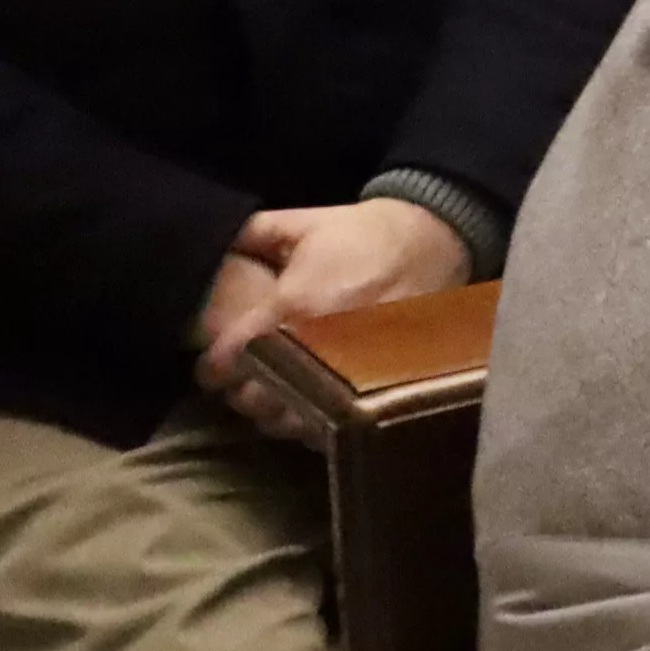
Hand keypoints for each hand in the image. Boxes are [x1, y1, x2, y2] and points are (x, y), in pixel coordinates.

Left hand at [199, 202, 470, 444]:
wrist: (437, 242)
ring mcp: (350, 376)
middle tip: (244, 377)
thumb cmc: (367, 234)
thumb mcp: (306, 222)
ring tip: (275, 394)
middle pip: (256, 397)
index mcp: (293, 307)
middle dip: (242, 390)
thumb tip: (212, 250)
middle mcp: (318, 349)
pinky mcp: (377, 389)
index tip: (213, 363)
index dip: (212, 366)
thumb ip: (252, 234)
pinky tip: (309, 405)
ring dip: (273, 411)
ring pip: (291, 419)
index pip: (231, 357)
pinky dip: (311, 423)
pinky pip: (331, 427)